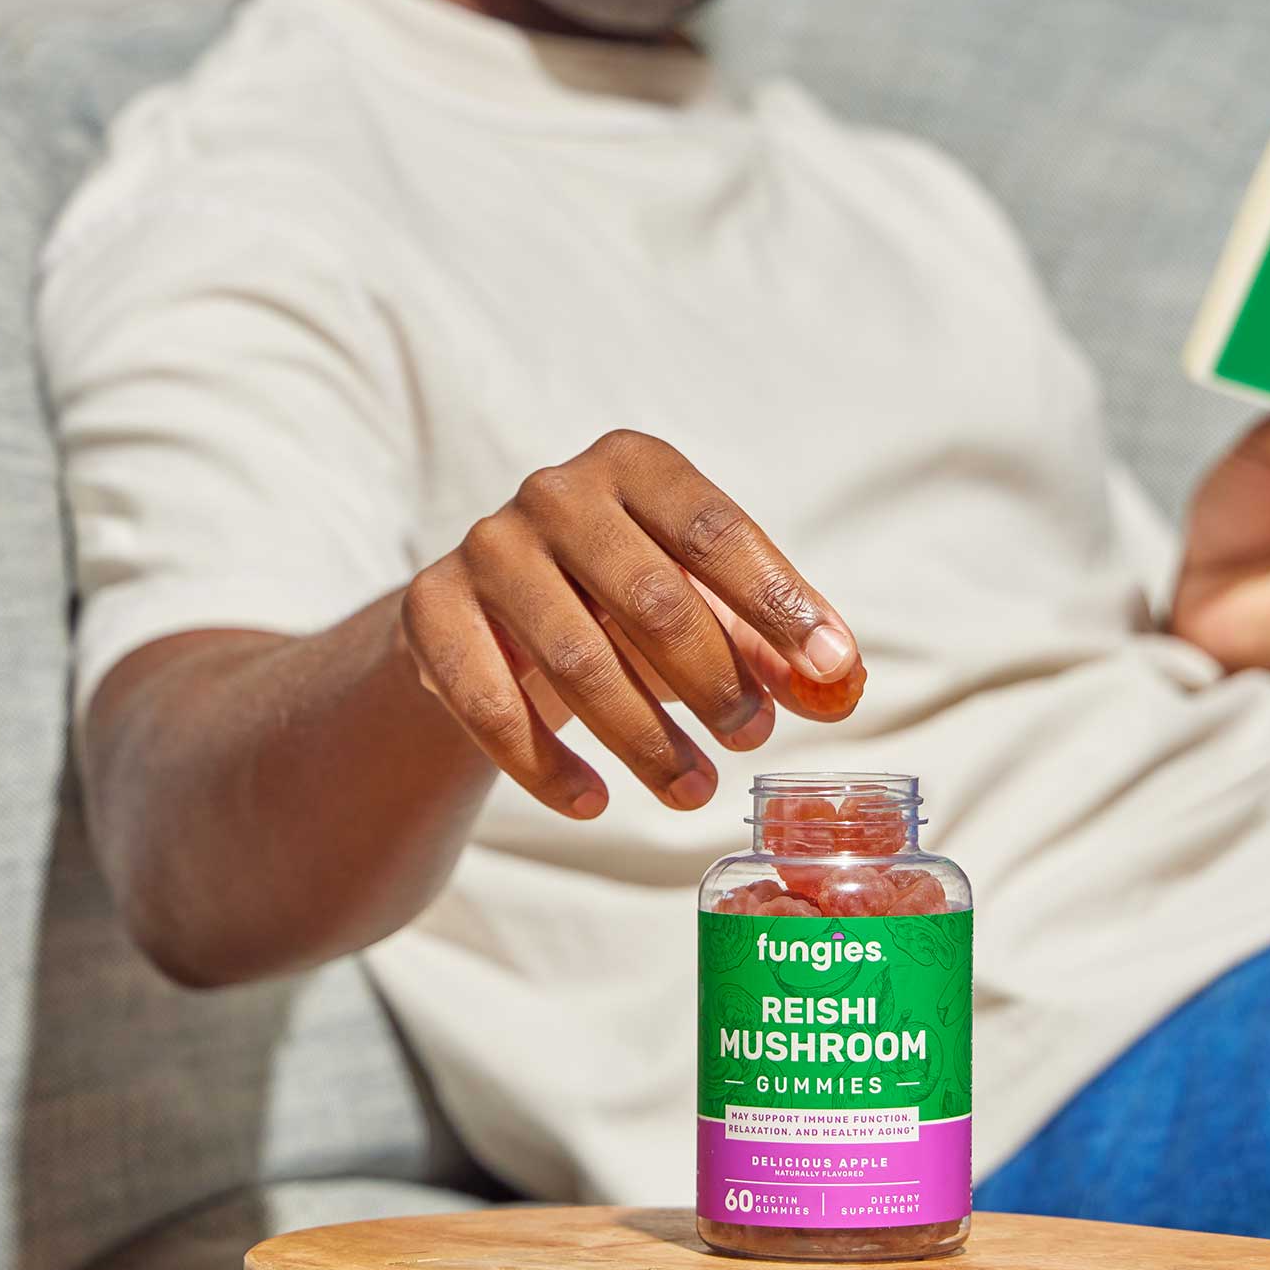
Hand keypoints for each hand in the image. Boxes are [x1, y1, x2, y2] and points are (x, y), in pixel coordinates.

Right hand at [399, 429, 858, 819]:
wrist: (486, 617)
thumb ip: (766, 638)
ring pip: (577, 660)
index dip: (779, 603)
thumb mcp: (700, 605)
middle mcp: (556, 493)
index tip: (830, 668)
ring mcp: (486, 548)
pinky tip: (594, 802)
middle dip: (714, 680)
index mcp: (636, 466)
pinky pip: (493, 704)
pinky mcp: (431, 612)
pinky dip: (548, 766)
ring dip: (645, 739)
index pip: (716, 532)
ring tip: (695, 791)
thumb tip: (837, 682)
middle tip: (754, 740)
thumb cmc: (621, 602)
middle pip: (651, 598)